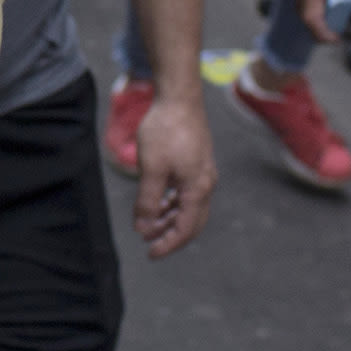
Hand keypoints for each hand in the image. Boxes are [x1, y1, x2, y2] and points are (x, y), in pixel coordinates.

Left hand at [132, 86, 216, 258]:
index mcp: (198, 188)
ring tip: (149, 223)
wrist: (179, 97)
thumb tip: (144, 228)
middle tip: (149, 242)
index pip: (185, 229)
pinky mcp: (197, 163)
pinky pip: (187, 192)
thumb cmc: (165, 130)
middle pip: (191, 222)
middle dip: (170, 235)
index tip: (150, 252)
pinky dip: (173, 202)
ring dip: (170, 218)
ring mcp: (203, 173)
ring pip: (189, 207)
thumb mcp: (151, 169)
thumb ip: (148, 202)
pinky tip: (158, 201)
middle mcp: (206, 183)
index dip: (168, 244)